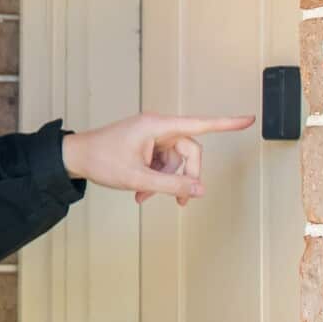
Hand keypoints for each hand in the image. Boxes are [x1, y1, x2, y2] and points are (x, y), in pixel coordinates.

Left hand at [62, 114, 254, 205]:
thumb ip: (171, 185)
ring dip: (166, 181)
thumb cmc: (100, 160)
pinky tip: (141, 192)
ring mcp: (151, 135)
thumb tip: (200, 189)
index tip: (249, 119)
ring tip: (145, 196)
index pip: (200, 124)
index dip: (226, 123)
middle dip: (185, 177)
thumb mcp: (137, 178)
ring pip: (175, 160)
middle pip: (189, 151)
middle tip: (180, 202)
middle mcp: (157, 126)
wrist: (73, 157)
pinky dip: (156, 178)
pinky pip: (162, 162)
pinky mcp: (145, 144)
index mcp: (157, 126)